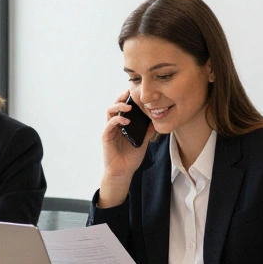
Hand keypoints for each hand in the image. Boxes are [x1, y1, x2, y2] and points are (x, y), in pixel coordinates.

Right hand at [99, 90, 154, 207]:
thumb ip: (147, 131)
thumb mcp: (143, 141)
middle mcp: (114, 125)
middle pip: (115, 105)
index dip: (127, 98)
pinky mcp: (106, 137)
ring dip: (119, 106)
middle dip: (122, 97)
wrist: (123, 172)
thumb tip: (156, 120)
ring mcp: (110, 130)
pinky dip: (117, 119)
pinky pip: (109, 124)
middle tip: (130, 92)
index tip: (136, 91)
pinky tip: (126, 120)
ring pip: (110, 111)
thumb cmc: (131, 158)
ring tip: (129, 106)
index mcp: (122, 124)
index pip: (123, 107)